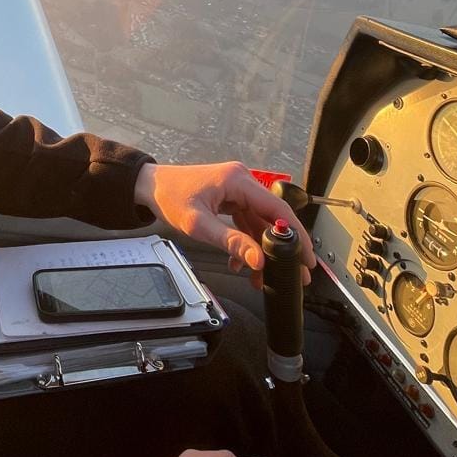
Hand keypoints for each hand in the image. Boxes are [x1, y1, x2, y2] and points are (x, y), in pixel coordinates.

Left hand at [135, 160, 313, 288]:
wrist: (150, 186)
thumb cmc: (169, 197)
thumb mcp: (199, 225)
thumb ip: (231, 242)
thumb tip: (257, 260)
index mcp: (238, 180)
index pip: (277, 209)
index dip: (296, 234)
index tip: (307, 256)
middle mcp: (243, 181)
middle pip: (272, 217)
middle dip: (281, 248)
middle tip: (295, 274)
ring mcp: (238, 189)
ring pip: (259, 223)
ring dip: (260, 250)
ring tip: (261, 276)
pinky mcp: (231, 197)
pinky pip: (247, 222)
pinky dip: (246, 242)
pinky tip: (240, 262)